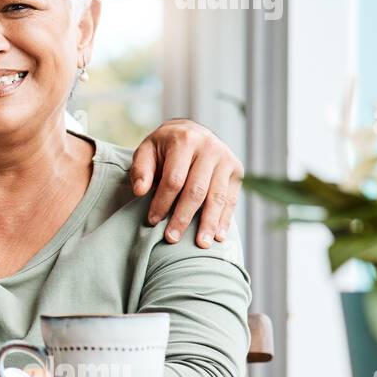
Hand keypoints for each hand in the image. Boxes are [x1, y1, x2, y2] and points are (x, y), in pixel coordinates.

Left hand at [130, 119, 242, 248]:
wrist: (192, 131)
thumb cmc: (164, 147)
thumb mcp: (147, 151)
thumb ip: (141, 170)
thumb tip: (140, 192)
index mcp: (185, 140)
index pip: (173, 179)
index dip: (162, 202)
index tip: (152, 221)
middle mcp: (209, 148)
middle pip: (196, 190)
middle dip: (183, 217)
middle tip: (172, 239)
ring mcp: (226, 159)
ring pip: (217, 197)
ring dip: (208, 223)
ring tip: (200, 244)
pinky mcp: (237, 170)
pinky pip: (231, 199)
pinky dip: (225, 219)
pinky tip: (218, 236)